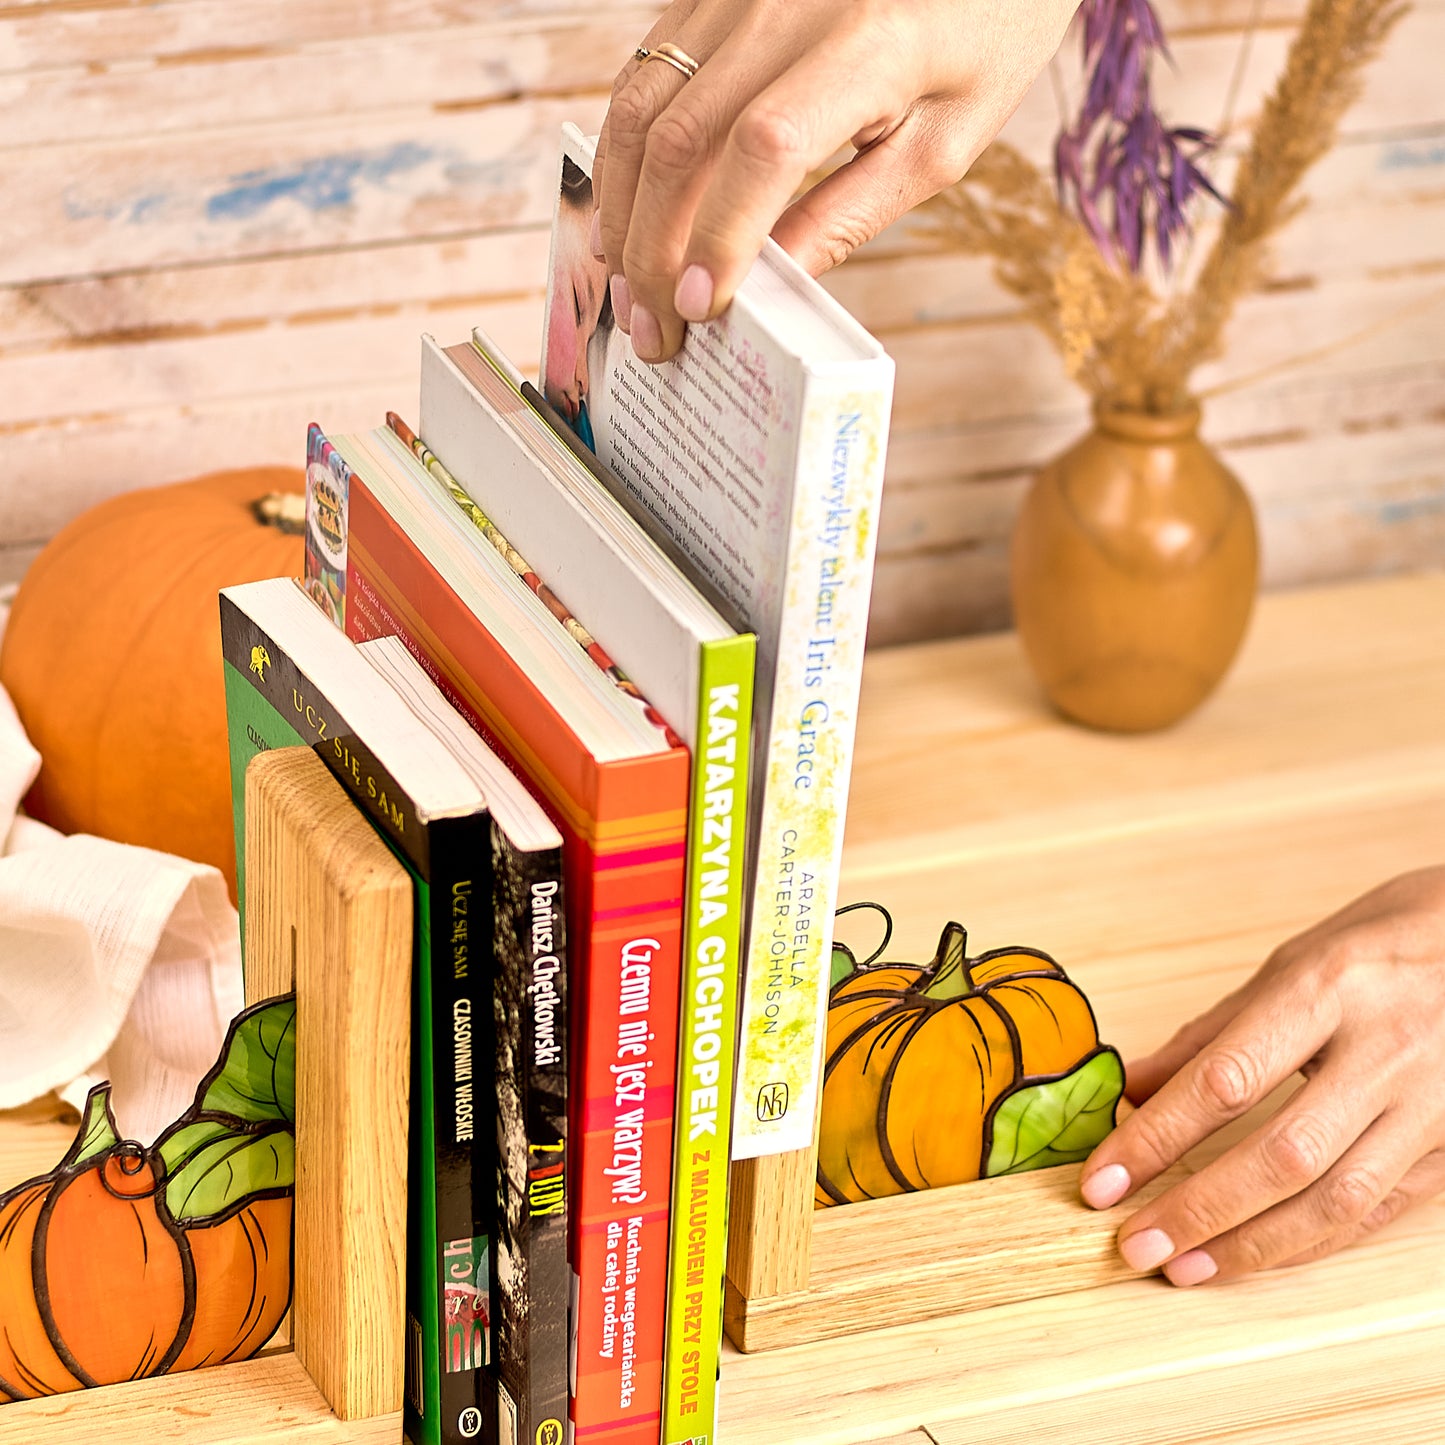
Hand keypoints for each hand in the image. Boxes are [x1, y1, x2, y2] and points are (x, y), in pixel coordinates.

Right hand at [595, 0, 1078, 361]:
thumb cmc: (982, 31)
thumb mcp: (945, 137)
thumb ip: (855, 210)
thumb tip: (775, 282)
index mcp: (867, 44)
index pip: (763, 150)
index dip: (720, 237)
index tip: (702, 308)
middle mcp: (786, 3)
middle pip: (679, 139)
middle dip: (653, 250)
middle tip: (652, 328)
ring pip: (640, 108)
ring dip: (621, 211)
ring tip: (626, 288)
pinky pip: (644, 74)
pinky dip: (624, 156)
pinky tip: (627, 216)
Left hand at [1080, 866, 1444, 1285]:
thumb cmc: (1388, 941)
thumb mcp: (1293, 963)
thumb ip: (1211, 1034)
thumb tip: (1130, 1087)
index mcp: (1327, 989)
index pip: (1225, 1079)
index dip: (1156, 1138)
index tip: (1101, 1180)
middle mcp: (1384, 1050)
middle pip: (1281, 1155)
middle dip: (1198, 1210)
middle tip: (1133, 1245)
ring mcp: (1432, 1104)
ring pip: (1335, 1199)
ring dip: (1252, 1245)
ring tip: (1184, 1267)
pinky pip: (1377, 1209)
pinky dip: (1311, 1240)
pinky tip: (1256, 1253)